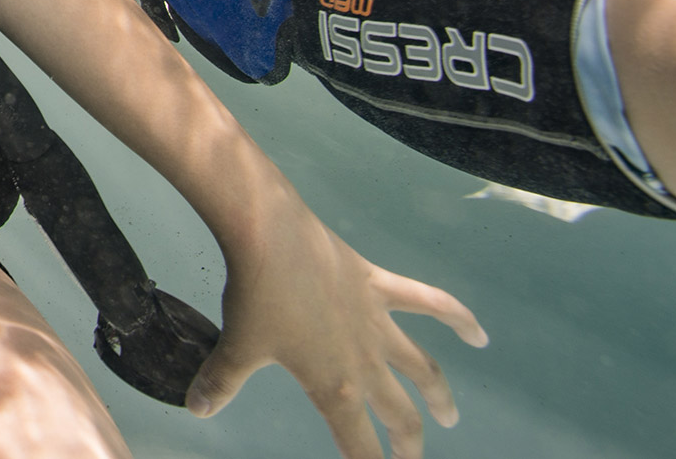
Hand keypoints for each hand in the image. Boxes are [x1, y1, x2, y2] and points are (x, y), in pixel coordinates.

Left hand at [195, 204, 485, 458]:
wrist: (272, 238)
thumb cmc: (255, 296)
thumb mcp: (235, 348)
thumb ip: (220, 383)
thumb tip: (196, 409)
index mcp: (334, 387)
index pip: (359, 446)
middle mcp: (366, 362)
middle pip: (399, 415)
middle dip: (408, 443)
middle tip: (411, 457)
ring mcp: (379, 324)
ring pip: (423, 369)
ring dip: (439, 395)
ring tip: (450, 416)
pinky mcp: (381, 287)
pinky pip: (429, 304)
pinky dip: (458, 318)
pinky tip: (478, 333)